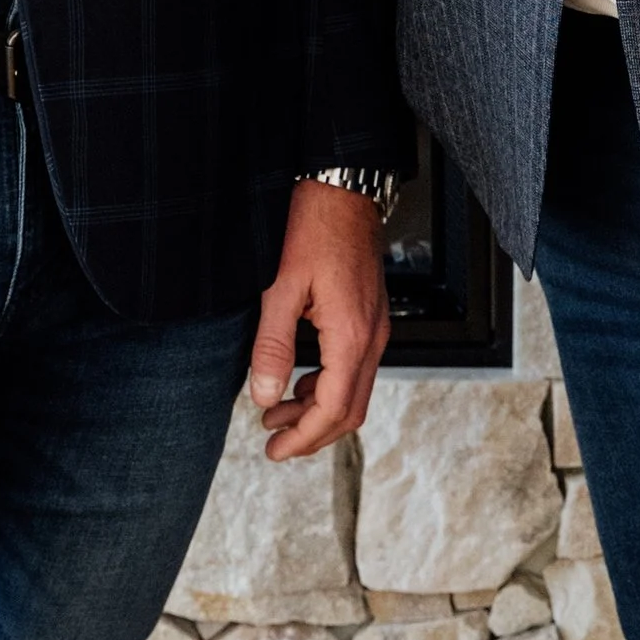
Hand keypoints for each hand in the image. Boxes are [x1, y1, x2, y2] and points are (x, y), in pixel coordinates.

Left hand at [248, 181, 389, 459]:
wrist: (344, 190)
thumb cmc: (315, 228)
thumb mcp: (282, 287)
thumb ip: (272, 346)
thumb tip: (264, 397)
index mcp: (350, 335)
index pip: (332, 408)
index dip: (303, 438)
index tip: (274, 450)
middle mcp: (371, 337)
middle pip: (349, 410)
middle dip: (311, 435)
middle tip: (274, 444)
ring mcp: (375, 328)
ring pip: (354, 392)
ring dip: (318, 412)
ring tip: (277, 415)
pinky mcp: (370, 318)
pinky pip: (356, 369)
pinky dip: (328, 387)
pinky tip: (300, 383)